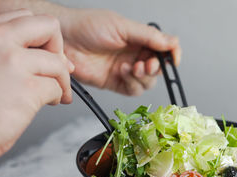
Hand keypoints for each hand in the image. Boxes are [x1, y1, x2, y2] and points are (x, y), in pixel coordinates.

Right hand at [0, 10, 73, 160]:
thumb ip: (11, 53)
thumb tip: (55, 56)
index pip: (25, 18)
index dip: (41, 39)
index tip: (42, 55)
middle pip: (49, 27)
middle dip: (58, 49)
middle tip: (56, 69)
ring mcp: (13, 62)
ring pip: (58, 63)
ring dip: (61, 81)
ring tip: (52, 94)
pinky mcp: (28, 87)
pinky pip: (58, 87)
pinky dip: (57, 97)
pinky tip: (45, 104)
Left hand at [58, 8, 180, 95]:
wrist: (63, 39)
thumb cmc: (87, 26)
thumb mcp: (122, 26)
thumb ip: (148, 36)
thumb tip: (171, 43)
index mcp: (139, 39)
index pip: (164, 49)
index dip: (172, 55)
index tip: (173, 59)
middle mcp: (134, 55)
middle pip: (158, 69)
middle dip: (155, 68)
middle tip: (147, 64)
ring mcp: (125, 70)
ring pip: (147, 82)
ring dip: (143, 77)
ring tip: (132, 67)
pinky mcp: (115, 83)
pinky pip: (132, 90)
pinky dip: (132, 84)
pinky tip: (122, 72)